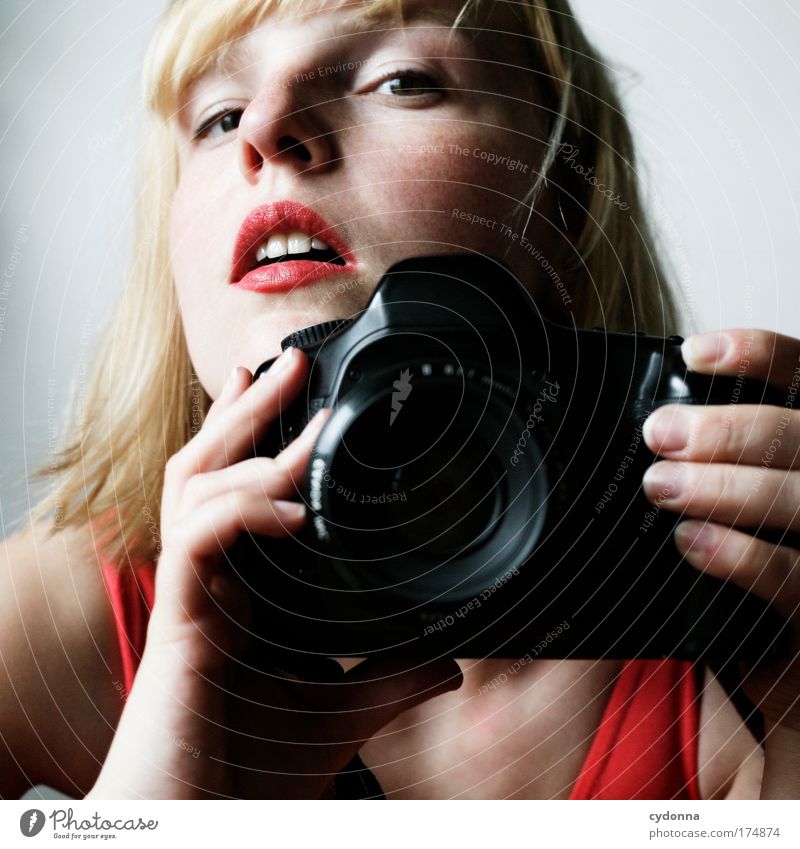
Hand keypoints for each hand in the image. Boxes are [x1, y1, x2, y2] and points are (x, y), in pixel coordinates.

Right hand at [90, 348, 461, 798]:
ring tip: (294, 406)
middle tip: (287, 362)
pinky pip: (200, 542)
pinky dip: (245, 512)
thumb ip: (387, 679)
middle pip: (209, 467)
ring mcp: (191, 595)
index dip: (251, 439)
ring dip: (247, 441)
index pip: (232, 489)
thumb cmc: (249, 767)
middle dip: (247, 409)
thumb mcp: (339, 712)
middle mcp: (207, 580)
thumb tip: (448, 662)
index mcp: (235, 589)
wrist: (195, 823)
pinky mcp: (183, 622)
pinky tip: (294, 507)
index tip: (285, 395)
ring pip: (196, 486)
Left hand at [642, 329, 799, 731]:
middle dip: (729, 430)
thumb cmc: (754, 580)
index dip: (761, 355)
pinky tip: (691, 542)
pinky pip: (795, 578)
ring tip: (662, 485)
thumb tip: (652, 428)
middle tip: (660, 434)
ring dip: (726, 486)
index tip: (695, 353)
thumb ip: (719, 468)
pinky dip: (740, 555)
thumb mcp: (743, 513)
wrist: (786, 679)